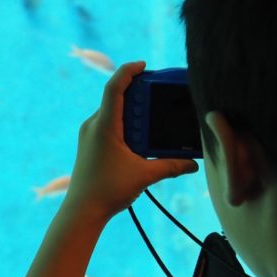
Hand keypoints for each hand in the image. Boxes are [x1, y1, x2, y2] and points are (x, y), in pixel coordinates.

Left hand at [63, 61, 199, 222]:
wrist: (82, 211)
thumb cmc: (108, 191)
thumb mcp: (144, 176)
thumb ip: (170, 166)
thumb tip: (194, 164)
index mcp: (105, 126)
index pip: (114, 87)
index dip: (128, 71)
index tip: (144, 65)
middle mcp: (93, 125)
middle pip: (116, 97)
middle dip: (138, 92)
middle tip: (158, 92)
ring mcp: (89, 134)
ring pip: (112, 111)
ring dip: (133, 110)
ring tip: (152, 115)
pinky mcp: (90, 143)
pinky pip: (109, 123)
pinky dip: (125, 123)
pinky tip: (140, 134)